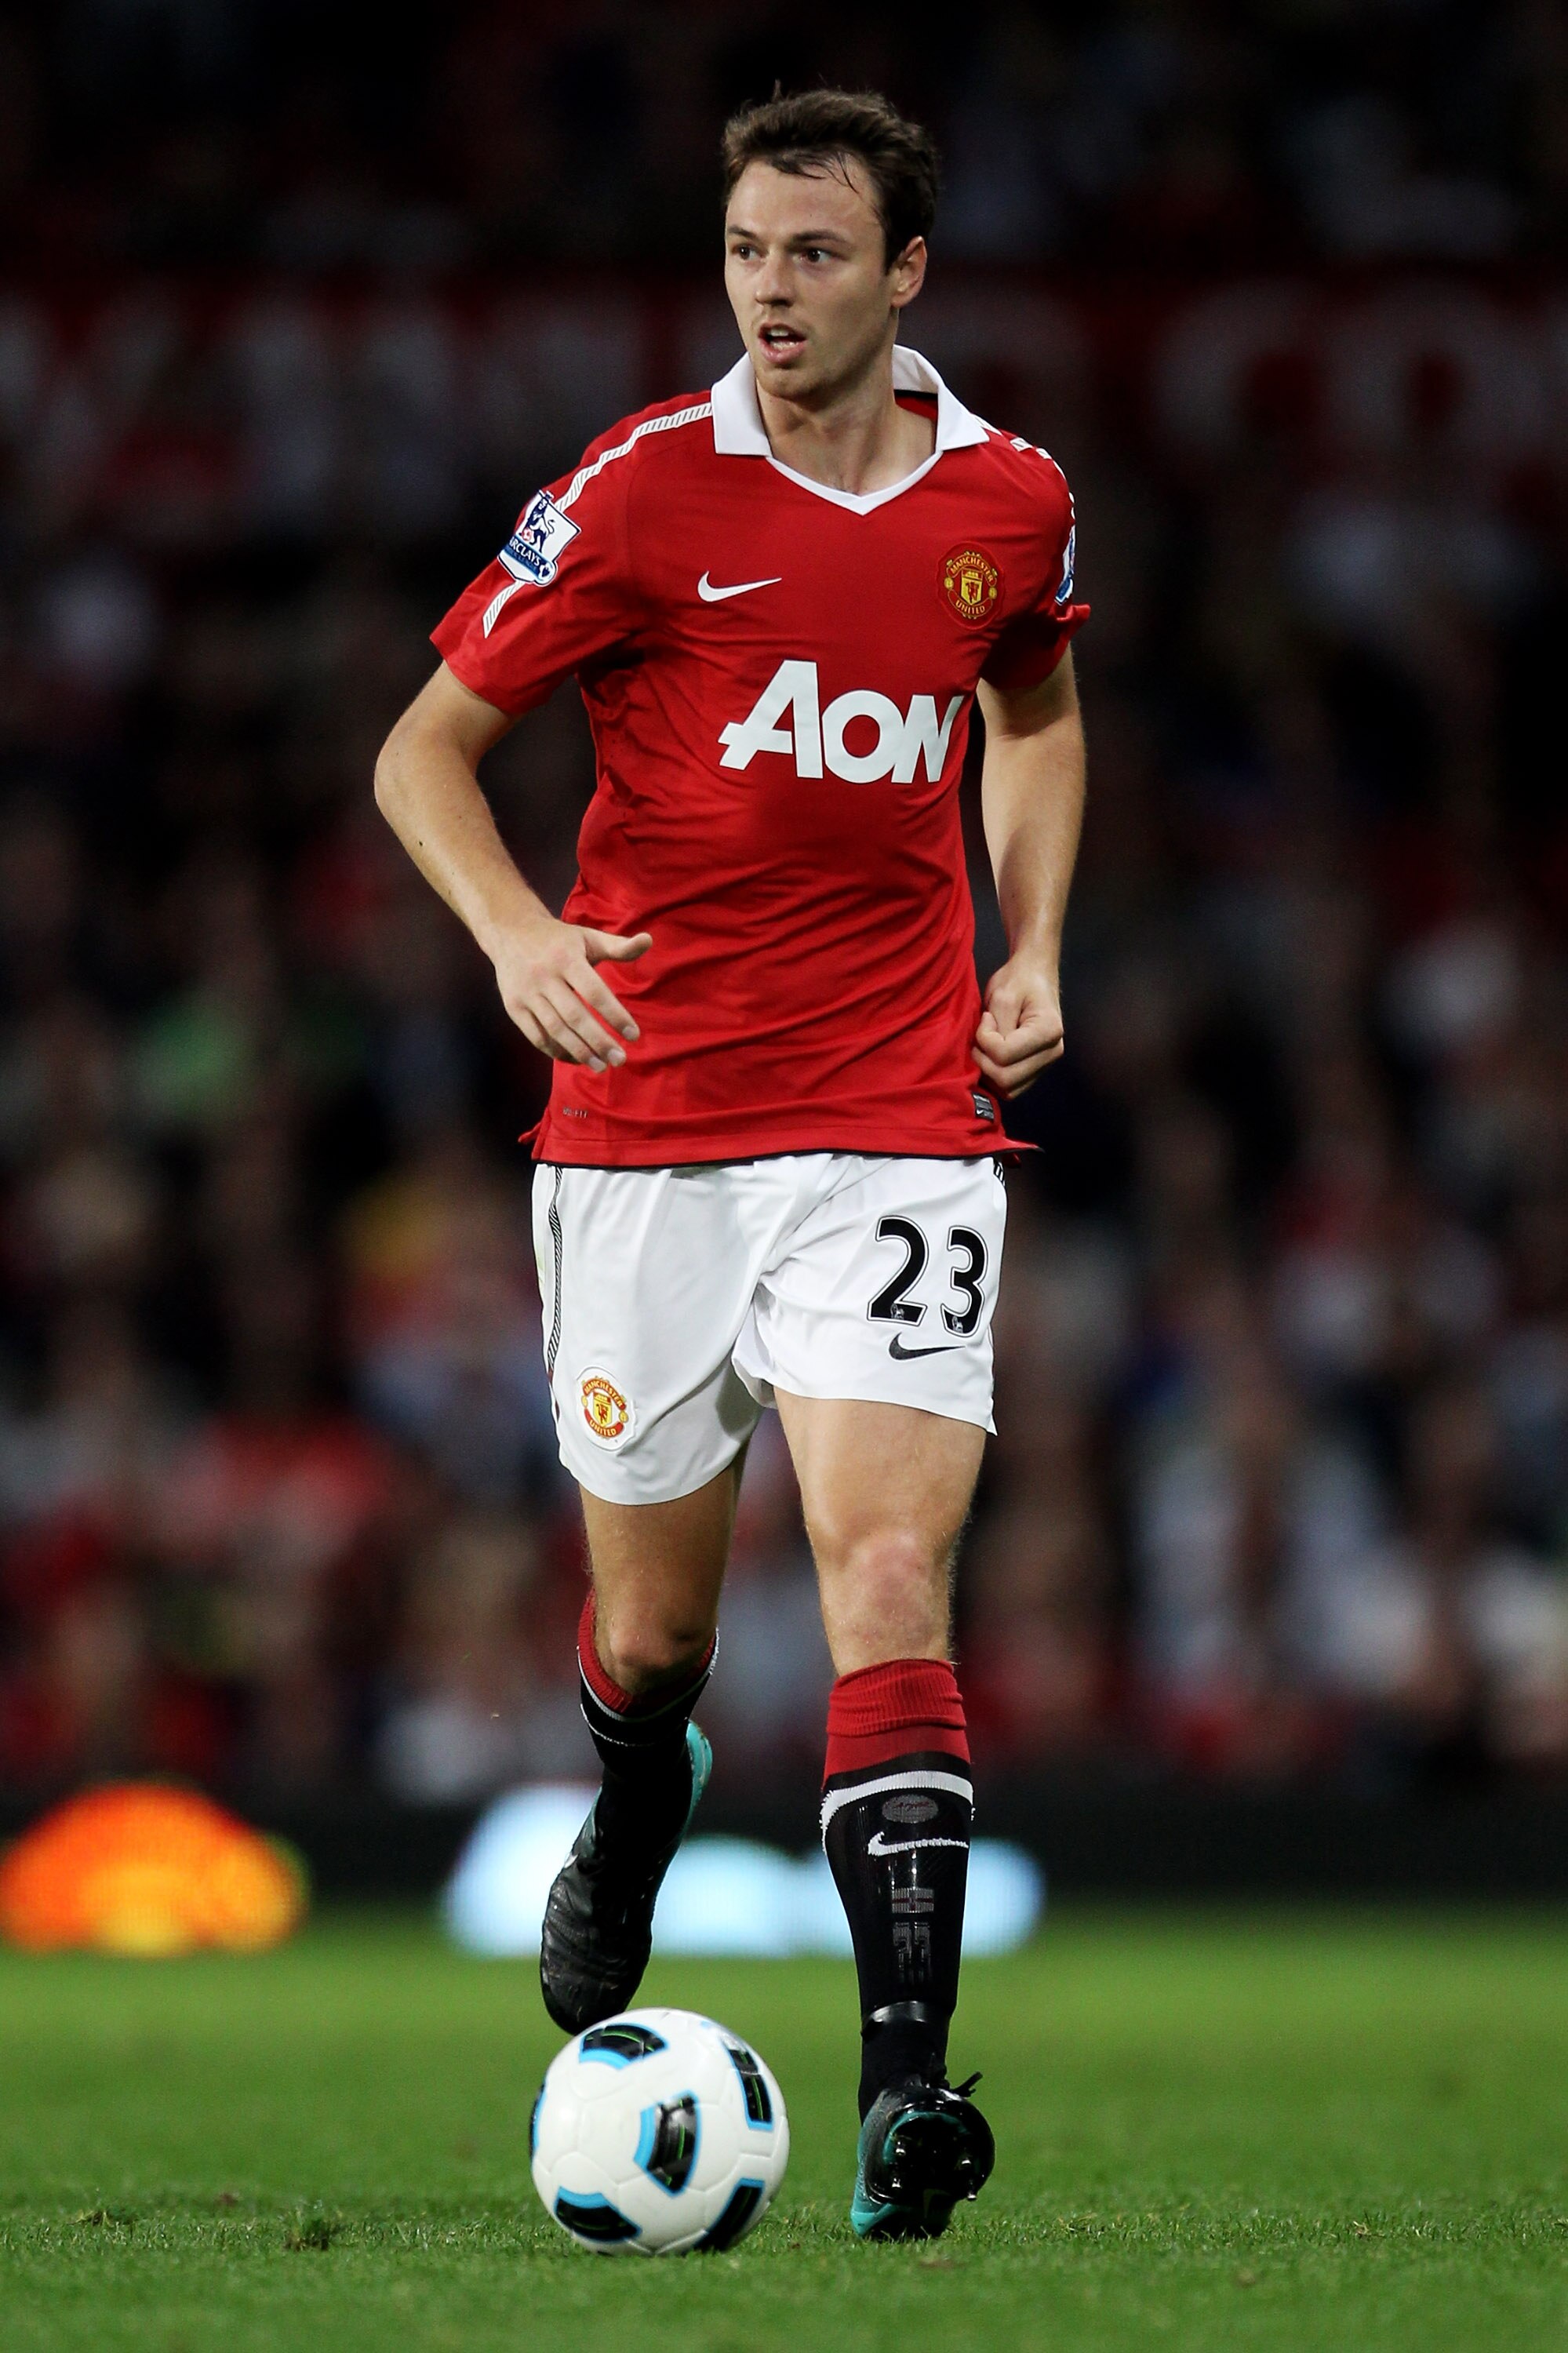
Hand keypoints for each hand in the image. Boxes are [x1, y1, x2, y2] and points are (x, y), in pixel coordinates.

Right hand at [493, 917, 651, 1069]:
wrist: (509, 932)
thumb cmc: (559, 940)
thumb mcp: (588, 937)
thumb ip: (618, 946)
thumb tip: (648, 941)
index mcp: (566, 957)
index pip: (595, 992)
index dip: (615, 1015)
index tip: (634, 1036)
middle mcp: (543, 976)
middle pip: (574, 1016)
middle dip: (599, 1042)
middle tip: (620, 1060)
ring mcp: (526, 993)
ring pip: (555, 1030)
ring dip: (579, 1051)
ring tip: (601, 1066)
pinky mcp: (513, 1007)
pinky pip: (536, 1036)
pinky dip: (556, 1051)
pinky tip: (577, 1059)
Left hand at [974, 953, 1063, 1097]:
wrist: (1034, 975)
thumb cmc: (1019, 980)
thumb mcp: (1002, 998)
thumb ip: (996, 1028)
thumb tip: (988, 1053)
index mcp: (1048, 1031)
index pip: (1004, 1055)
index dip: (984, 1040)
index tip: (986, 1019)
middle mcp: (1052, 1052)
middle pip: (1007, 1080)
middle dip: (984, 1061)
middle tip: (980, 1037)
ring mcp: (1046, 1064)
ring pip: (1009, 1089)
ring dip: (989, 1072)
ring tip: (986, 1046)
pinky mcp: (1036, 1069)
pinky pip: (1013, 1087)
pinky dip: (996, 1077)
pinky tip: (991, 1057)